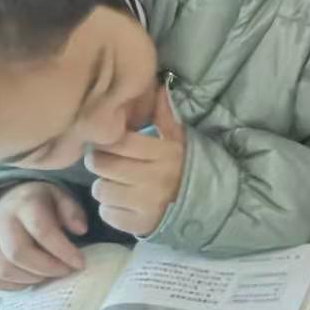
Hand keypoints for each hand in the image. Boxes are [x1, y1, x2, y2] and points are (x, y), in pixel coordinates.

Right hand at [0, 182, 88, 289]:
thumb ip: (72, 211)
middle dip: (47, 268)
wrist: (7, 202)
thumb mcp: (60, 198)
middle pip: (18, 253)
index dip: (62, 250)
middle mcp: (0, 222)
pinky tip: (32, 279)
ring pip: (5, 270)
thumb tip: (80, 230)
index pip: (42, 230)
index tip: (79, 263)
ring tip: (51, 274)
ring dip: (33, 279)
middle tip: (66, 271)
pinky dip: (15, 286)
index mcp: (24, 204)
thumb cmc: (40, 204)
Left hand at [85, 88, 185, 236]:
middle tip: (113, 166)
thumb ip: (165, 115)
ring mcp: (147, 203)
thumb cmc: (186, 169)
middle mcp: (154, 177)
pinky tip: (125, 204)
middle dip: (103, 164)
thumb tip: (160, 85)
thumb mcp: (179, 140)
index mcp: (162, 153)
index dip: (108, 142)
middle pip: (102, 165)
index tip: (113, 146)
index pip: (117, 141)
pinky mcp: (140, 224)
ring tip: (120, 186)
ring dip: (106, 187)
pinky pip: (108, 213)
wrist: (208, 205)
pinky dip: (112, 209)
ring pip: (101, 189)